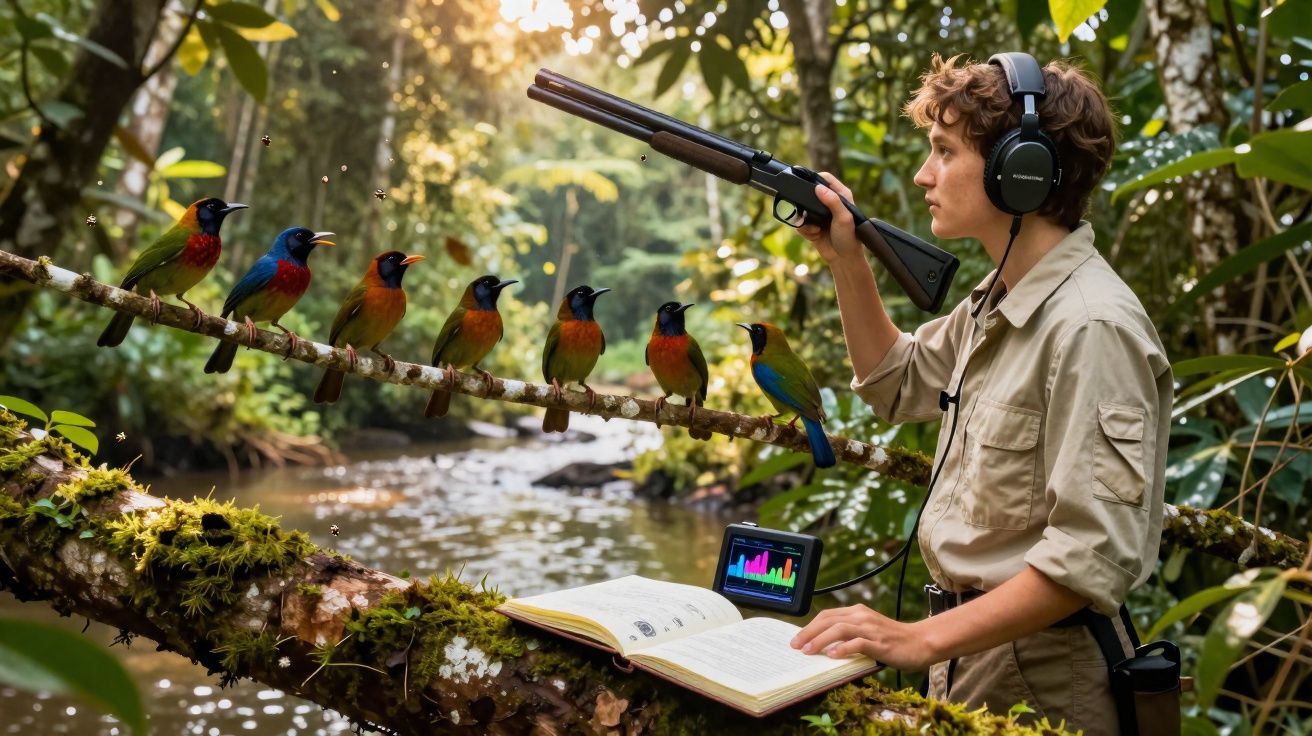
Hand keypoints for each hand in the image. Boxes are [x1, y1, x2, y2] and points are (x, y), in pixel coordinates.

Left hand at [789, 603, 936, 671]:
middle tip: (795, 646)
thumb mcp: (868, 632)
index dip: (809, 626)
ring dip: (820, 640)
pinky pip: (858, 643)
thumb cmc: (893, 640)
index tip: (797, 639)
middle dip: (809, 633)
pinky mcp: (880, 643)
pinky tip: (832, 655)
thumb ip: (849, 635)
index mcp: (857, 612)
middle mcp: (862, 617)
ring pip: (839, 630)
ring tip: (808, 651)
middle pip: (828, 620)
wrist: (920, 642)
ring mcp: (871, 629)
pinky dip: (843, 648)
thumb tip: (824, 647)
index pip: (827, 615)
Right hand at [794, 172, 865, 266]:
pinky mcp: (811, 226)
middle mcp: (829, 203)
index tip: (806, 186)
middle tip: (805, 212)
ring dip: (804, 220)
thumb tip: (818, 188)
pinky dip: (804, 229)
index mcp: (840, 196)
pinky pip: (800, 223)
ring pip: (801, 209)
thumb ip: (833, 201)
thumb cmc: (850, 237)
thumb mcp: (844, 218)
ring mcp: (819, 214)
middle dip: (804, 203)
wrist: (844, 259)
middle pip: (809, 193)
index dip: (815, 178)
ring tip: (814, 229)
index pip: (825, 179)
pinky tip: (814, 235)